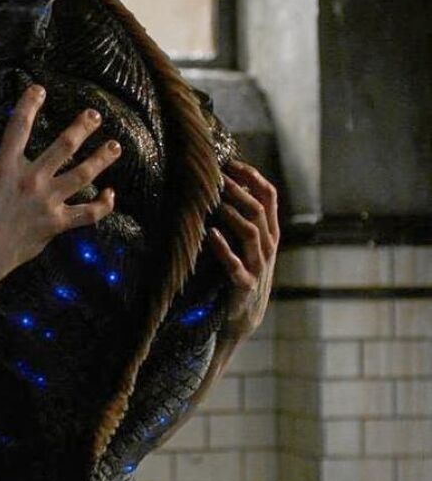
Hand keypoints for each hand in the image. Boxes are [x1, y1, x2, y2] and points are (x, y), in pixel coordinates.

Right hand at [0, 85, 121, 291]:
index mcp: (5, 166)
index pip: (20, 127)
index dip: (29, 104)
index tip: (39, 90)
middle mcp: (31, 180)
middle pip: (63, 147)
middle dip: (81, 128)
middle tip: (94, 115)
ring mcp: (47, 202)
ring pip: (82, 176)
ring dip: (100, 159)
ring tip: (114, 146)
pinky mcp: (57, 224)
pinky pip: (87, 214)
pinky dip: (103, 205)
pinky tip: (111, 194)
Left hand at [209, 160, 278, 339]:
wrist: (244, 317)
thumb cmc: (242, 272)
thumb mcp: (248, 243)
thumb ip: (243, 216)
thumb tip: (226, 183)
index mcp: (270, 232)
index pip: (269, 196)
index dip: (253, 177)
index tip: (231, 162)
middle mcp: (268, 246)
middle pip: (258, 211)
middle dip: (238, 191)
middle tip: (217, 177)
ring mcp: (258, 266)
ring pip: (251, 233)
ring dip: (232, 215)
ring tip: (215, 201)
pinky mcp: (244, 285)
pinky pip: (235, 265)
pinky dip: (224, 248)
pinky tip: (210, 234)